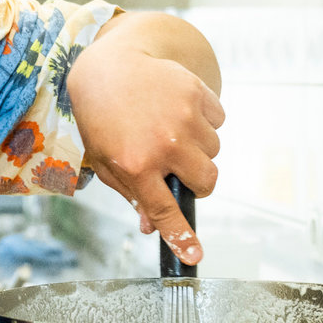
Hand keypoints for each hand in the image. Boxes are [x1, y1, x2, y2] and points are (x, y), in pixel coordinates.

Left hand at [67, 38, 223, 265]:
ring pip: (214, 150)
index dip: (182, 237)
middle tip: (178, 168)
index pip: (165, 211)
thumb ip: (132, 194)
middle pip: (206, 182)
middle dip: (198, 182)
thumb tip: (153, 228)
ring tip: (169, 128)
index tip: (195, 255)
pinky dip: (205, 119)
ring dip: (198, 146)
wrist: (109, 67)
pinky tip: (178, 109)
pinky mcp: (197, 92)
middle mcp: (162, 144)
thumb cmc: (103, 119)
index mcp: (135, 165)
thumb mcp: (107, 161)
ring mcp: (183, 117)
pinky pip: (219, 120)